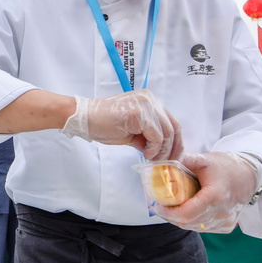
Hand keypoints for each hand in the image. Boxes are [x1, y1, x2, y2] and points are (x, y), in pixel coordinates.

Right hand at [61, 92, 182, 159]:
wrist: (84, 118)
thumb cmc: (104, 124)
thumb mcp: (132, 132)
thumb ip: (147, 137)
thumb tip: (160, 152)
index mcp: (149, 101)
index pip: (172, 121)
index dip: (176, 141)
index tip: (174, 157)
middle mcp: (150, 99)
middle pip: (174, 126)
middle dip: (174, 148)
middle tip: (168, 163)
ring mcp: (146, 104)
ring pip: (167, 133)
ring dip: (161, 151)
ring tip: (151, 158)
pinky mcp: (140, 113)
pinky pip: (156, 136)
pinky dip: (153, 148)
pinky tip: (145, 153)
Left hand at [152, 152, 259, 232]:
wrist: (250, 175)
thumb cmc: (226, 166)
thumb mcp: (205, 159)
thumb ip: (184, 160)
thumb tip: (161, 160)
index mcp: (215, 196)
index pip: (186, 213)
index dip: (168, 212)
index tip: (158, 205)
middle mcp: (221, 213)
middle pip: (187, 222)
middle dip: (171, 215)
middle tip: (161, 205)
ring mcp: (225, 221)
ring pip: (194, 227)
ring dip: (180, 219)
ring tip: (172, 206)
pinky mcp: (226, 226)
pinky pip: (203, 228)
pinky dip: (192, 221)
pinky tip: (188, 210)